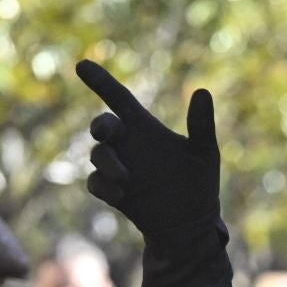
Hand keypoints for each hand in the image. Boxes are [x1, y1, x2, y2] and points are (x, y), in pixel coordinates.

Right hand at [75, 59, 220, 238]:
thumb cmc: (199, 182)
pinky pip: (96, 183)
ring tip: (127, 178)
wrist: (190, 222)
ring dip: (107, 162)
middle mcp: (127, 143)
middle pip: (102, 125)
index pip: (118, 98)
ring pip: (98, 155)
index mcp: (144, 127)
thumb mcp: (204, 153)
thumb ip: (202, 124)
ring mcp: (117, 167)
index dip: (100, 81)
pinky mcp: (112, 191)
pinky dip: (104, 186)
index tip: (82, 65)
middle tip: (104, 132)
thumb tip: (202, 91)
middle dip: (100, 126)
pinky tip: (121, 194)